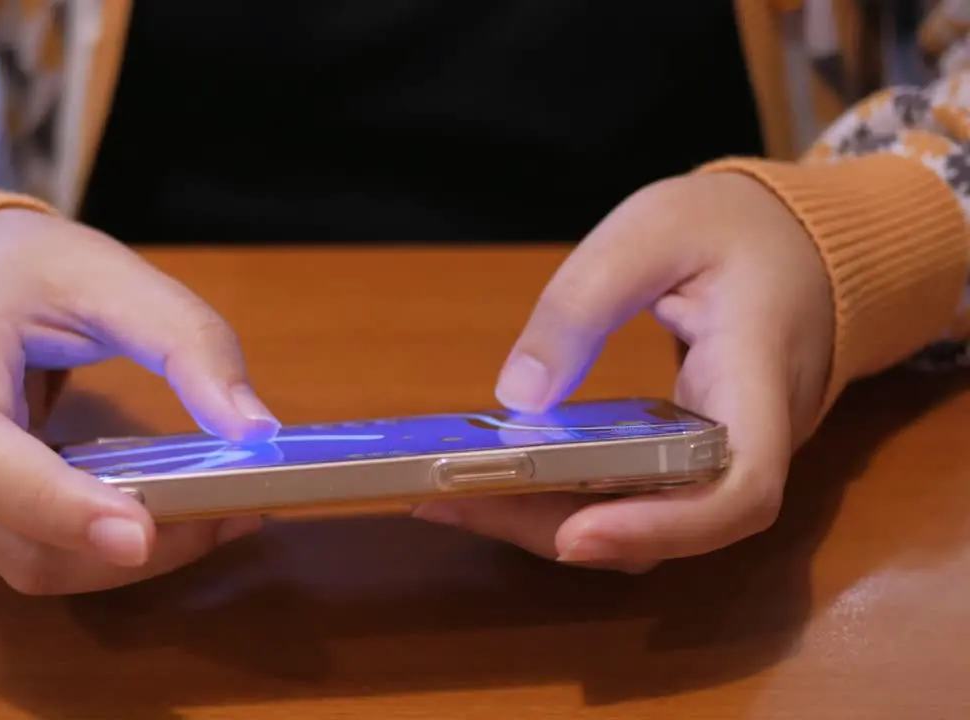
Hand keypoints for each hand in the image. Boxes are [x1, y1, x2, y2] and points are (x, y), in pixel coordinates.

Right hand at [0, 210, 279, 593]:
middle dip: (127, 548)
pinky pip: (46, 551)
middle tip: (228, 516)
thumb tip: (257, 430)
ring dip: (131, 560)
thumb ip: (188, 341)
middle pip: (19, 540)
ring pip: (36, 564)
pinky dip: (116, 548)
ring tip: (219, 519)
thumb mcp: (111, 275)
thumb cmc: (21, 266)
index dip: (56, 503)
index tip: (140, 533)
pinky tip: (183, 516)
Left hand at [413, 173, 834, 571]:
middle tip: (453, 505)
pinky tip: (495, 482)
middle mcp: (755, 439)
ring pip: (650, 525)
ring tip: (450, 498)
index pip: (742, 485)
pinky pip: (638, 500)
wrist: (804, 245)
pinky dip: (566, 503)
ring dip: (550, 525)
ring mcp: (727, 457)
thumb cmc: (736, 230)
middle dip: (563, 530)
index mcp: (761, 376)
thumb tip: (517, 395)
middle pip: (674, 524)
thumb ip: (582, 303)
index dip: (666, 526)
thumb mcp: (652, 232)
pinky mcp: (696, 460)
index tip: (578, 533)